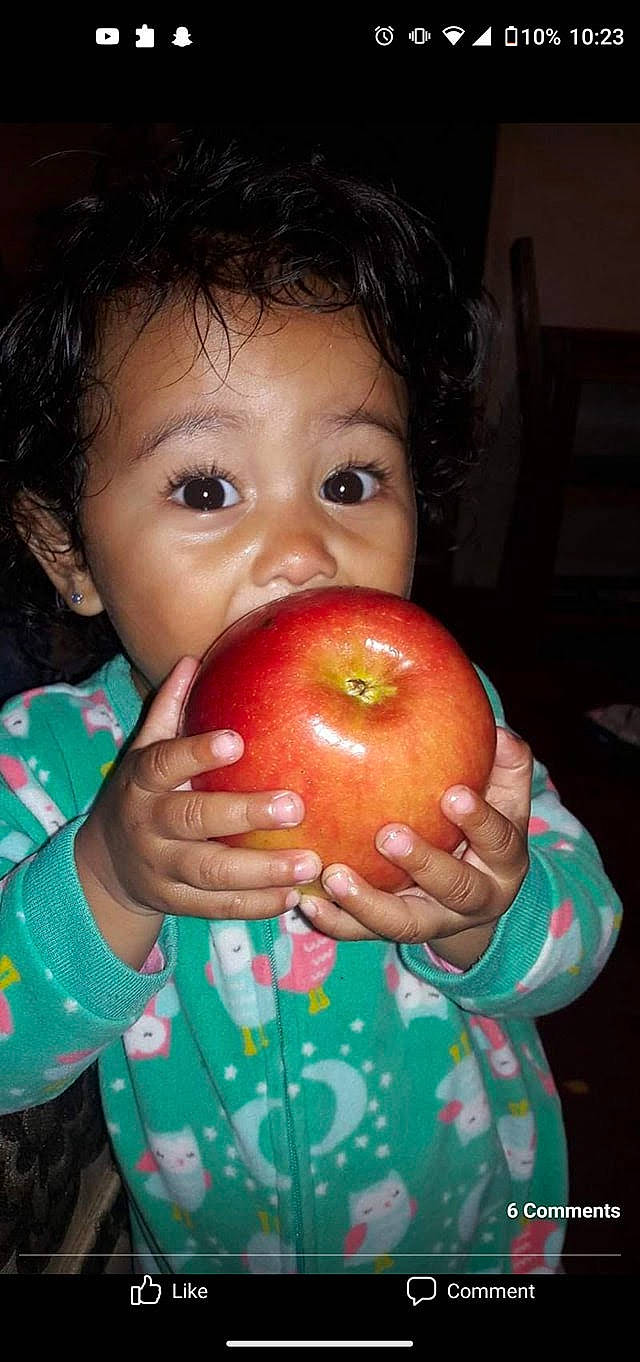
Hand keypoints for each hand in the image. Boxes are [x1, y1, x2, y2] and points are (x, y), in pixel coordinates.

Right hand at [75, 657, 321, 921]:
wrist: (105, 867)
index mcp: (141, 781)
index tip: (237, 740)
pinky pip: (217, 907)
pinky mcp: (176, 903)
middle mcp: (148, 825)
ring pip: (210, 872)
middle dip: (245, 815)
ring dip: (262, 870)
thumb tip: (193, 659)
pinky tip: (294, 896)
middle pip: (193, 820)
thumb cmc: (142, 794)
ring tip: (310, 861)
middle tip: (297, 806)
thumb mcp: (145, 752)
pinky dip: (256, 905)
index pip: (165, 762)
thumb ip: (169, 711)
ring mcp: (160, 868)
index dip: (197, 752)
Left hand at [299, 728, 531, 959]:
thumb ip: (505, 764)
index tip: (452, 795)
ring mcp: (436, 920)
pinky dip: (337, 922)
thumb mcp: (504, 795)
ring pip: (407, 924)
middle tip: (387, 835)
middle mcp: (477, 898)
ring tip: (333, 876)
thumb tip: (498, 732)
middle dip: (423, 863)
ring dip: (368, 902)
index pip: (499, 841)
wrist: (477, 889)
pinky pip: (366, 934)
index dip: (479, 820)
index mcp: (505, 861)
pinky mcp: (399, 931)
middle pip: (456, 888)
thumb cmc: (484, 824)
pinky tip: (308, 903)